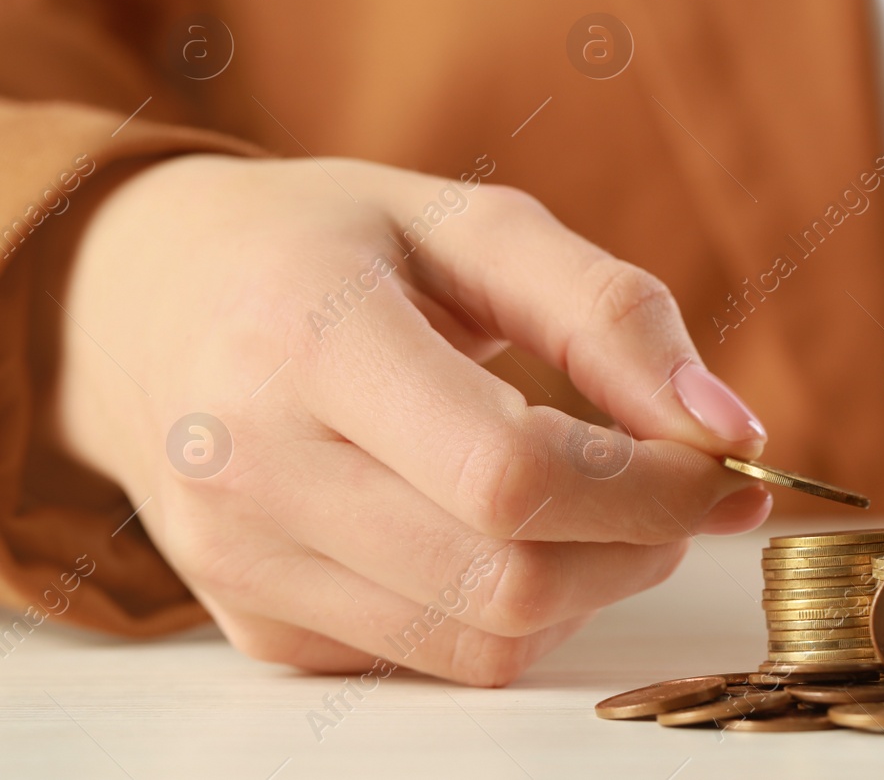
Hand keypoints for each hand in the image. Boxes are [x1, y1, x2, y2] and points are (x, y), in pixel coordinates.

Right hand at [52, 154, 770, 685]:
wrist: (148, 303)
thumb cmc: (333, 245)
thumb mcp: (473, 226)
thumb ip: (611, 313)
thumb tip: (731, 427)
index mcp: (305, 336)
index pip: (511, 474)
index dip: (652, 487)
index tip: (725, 462)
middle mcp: (251, 468)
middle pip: (508, 578)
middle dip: (642, 543)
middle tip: (683, 487)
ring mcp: (241, 565)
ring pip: (484, 642)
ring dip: (594, 586)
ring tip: (609, 506)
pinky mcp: (255, 626)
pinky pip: (436, 660)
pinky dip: (517, 613)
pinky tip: (515, 534)